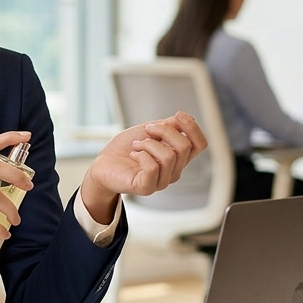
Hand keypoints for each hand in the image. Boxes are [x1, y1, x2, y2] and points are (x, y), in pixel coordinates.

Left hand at [80, 112, 207, 222]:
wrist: (103, 164)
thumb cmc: (125, 148)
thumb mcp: (149, 131)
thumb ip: (169, 126)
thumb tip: (186, 119)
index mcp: (178, 158)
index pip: (200, 144)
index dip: (193, 127)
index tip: (177, 115)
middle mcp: (174, 171)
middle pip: (184, 146)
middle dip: (163, 130)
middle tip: (146, 130)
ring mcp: (161, 181)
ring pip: (169, 156)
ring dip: (148, 143)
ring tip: (136, 145)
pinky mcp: (146, 188)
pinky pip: (152, 167)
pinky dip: (140, 155)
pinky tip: (133, 155)